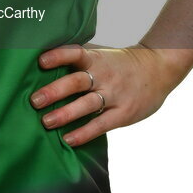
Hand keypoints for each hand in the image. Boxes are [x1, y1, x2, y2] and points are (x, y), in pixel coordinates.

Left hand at [29, 42, 180, 146]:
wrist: (158, 69)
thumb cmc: (120, 64)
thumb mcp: (102, 56)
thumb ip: (79, 60)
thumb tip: (43, 63)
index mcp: (96, 59)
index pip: (75, 53)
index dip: (58, 56)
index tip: (40, 61)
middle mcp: (103, 75)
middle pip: (77, 82)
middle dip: (54, 91)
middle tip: (34, 100)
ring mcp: (114, 95)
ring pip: (86, 105)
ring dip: (65, 114)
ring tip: (46, 122)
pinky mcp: (123, 113)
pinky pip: (101, 125)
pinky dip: (84, 132)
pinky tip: (68, 139)